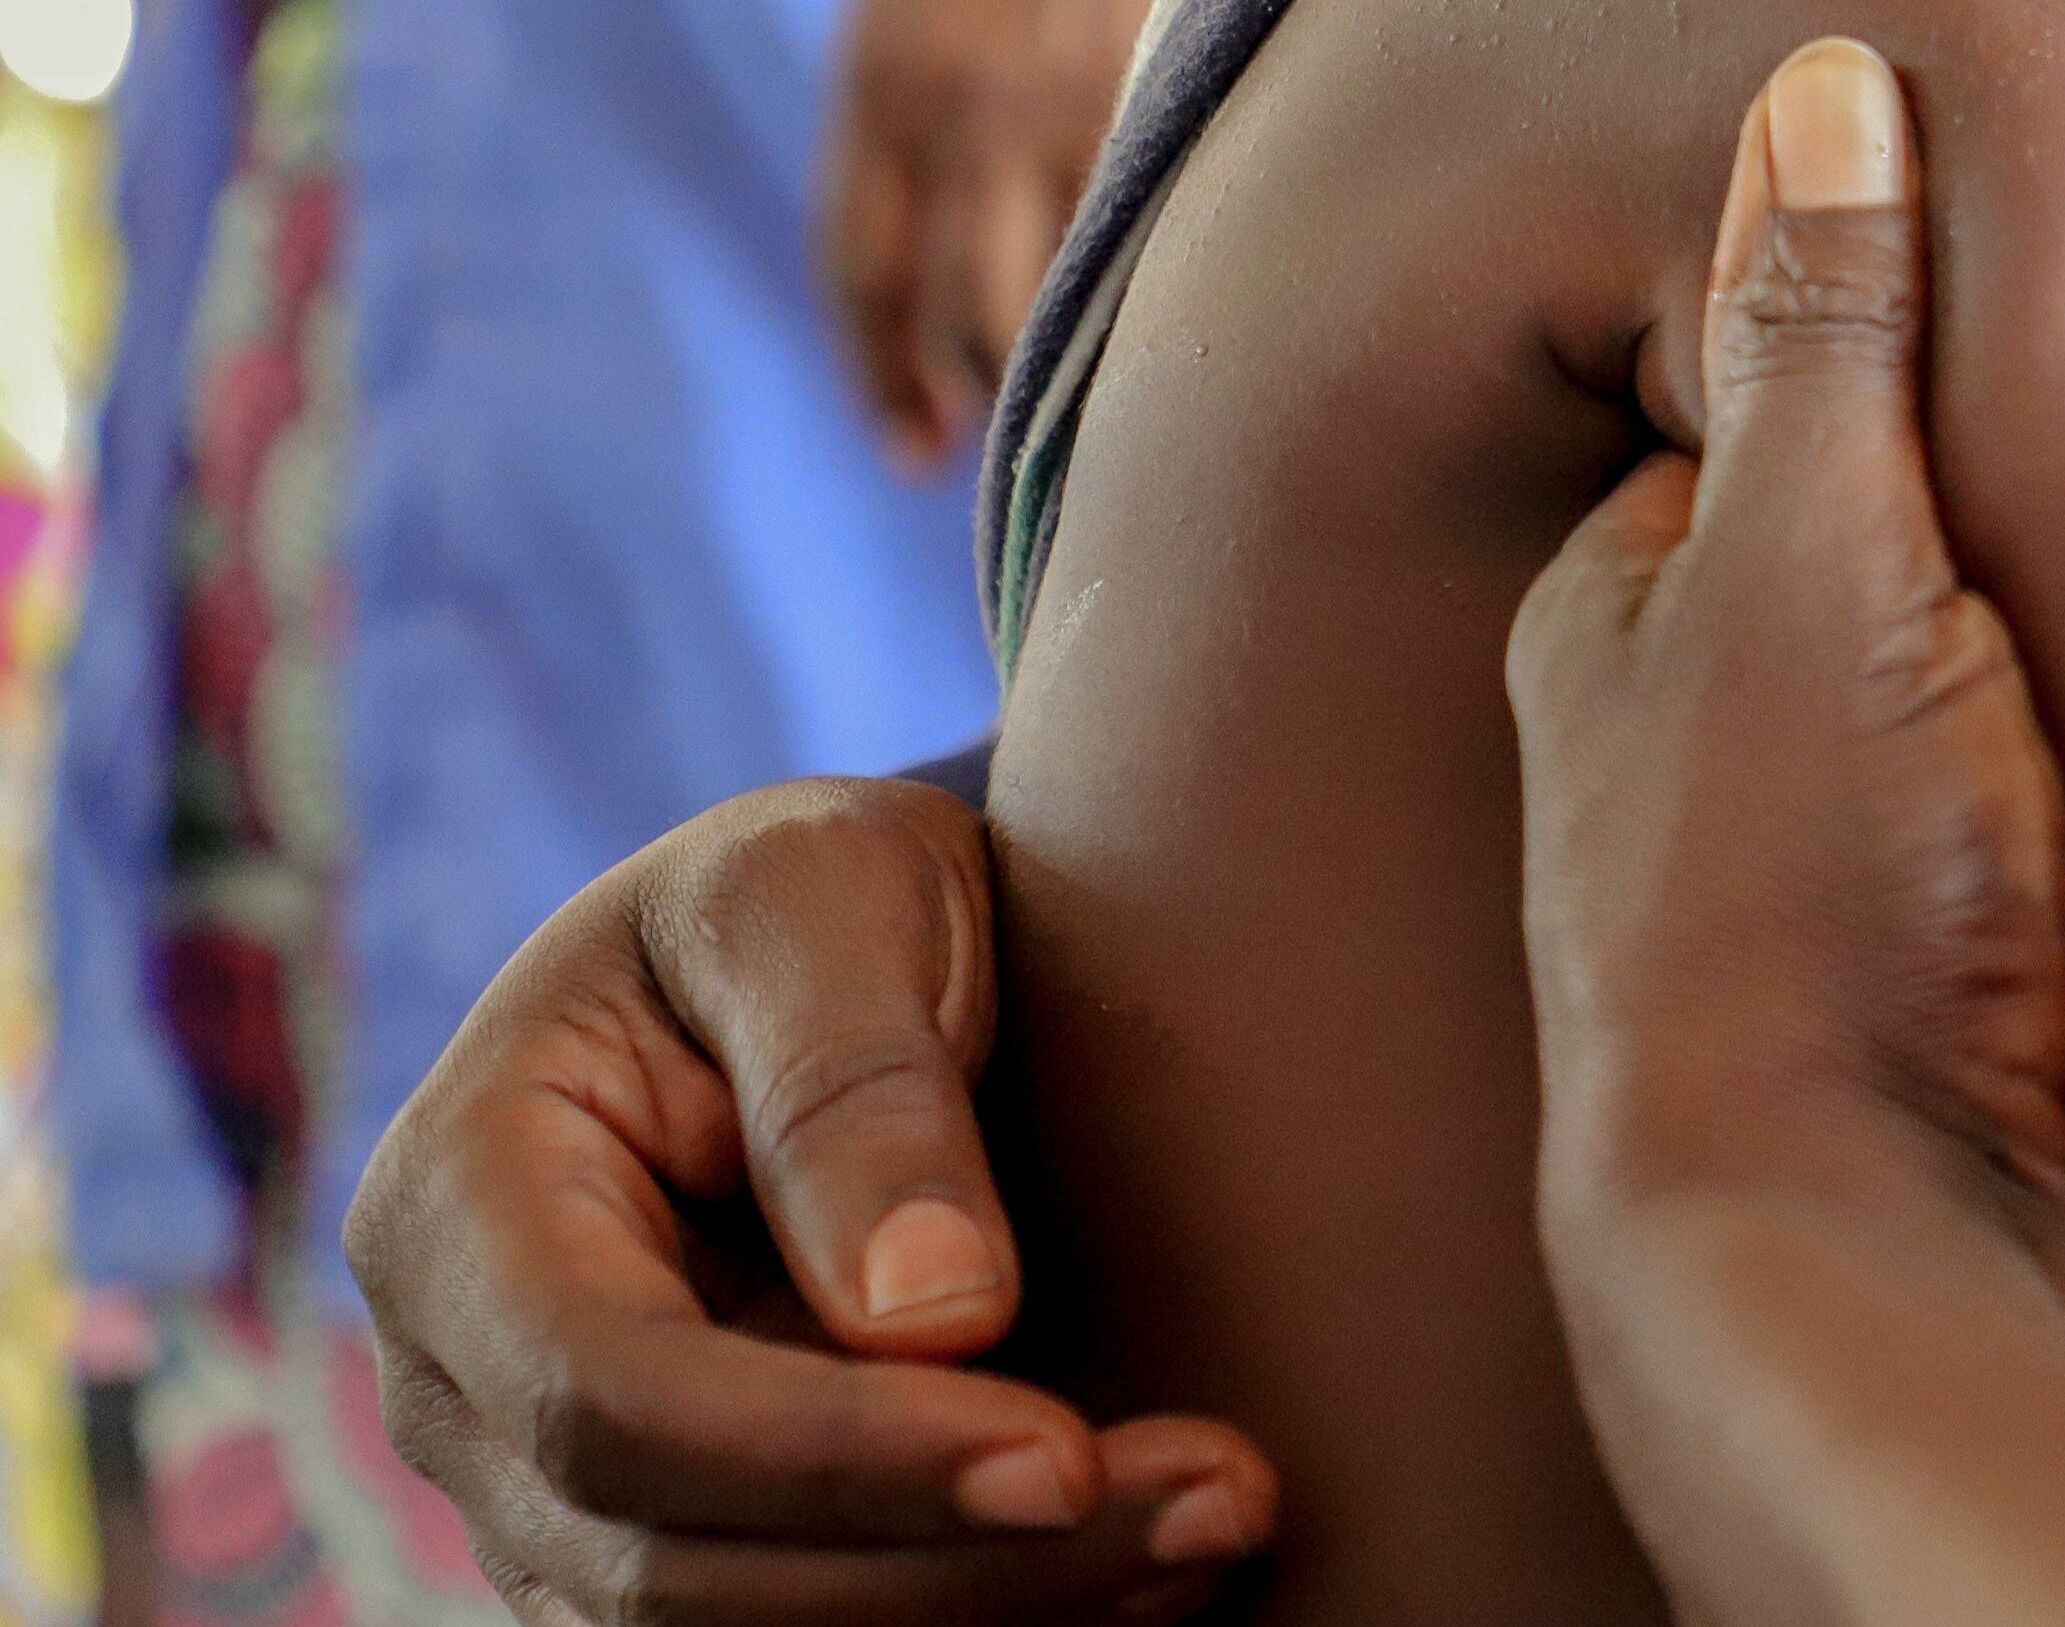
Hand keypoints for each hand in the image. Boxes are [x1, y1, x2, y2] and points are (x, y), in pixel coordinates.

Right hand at [342, 777, 1277, 1624]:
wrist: (826, 951)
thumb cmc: (812, 895)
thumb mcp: (827, 897)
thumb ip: (857, 1085)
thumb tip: (932, 1319)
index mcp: (458, 1205)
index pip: (617, 1399)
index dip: (832, 1458)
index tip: (1062, 1456)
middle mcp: (466, 1386)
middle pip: (677, 1560)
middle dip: (953, 1562)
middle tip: (1220, 1501)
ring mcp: (549, 1491)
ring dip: (992, 1611)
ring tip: (1220, 1529)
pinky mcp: (672, 1542)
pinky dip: (978, 1613)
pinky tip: (1156, 1567)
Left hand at [820, 0, 1203, 466]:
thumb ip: (915, 101)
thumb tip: (958, 236)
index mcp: (879, 77)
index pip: (863, 275)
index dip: (881, 375)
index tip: (906, 448)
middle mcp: (967, 109)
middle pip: (968, 314)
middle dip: (981, 402)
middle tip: (1005, 470)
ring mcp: (1083, 96)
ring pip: (1078, 286)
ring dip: (1081, 366)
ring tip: (1109, 417)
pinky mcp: (1180, 72)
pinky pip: (1168, 215)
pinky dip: (1174, 280)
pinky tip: (1198, 314)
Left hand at [1509, 39, 2064, 1385]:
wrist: (1844, 1268)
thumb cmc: (1812, 902)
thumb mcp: (1825, 553)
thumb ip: (1829, 319)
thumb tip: (1819, 69)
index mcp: (1614, 607)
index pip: (1791, 402)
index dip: (1939, 368)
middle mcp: (1656, 744)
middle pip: (1878, 555)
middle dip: (2021, 530)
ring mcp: (1763, 890)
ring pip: (1948, 706)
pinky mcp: (1878, 1017)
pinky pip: (1997, 847)